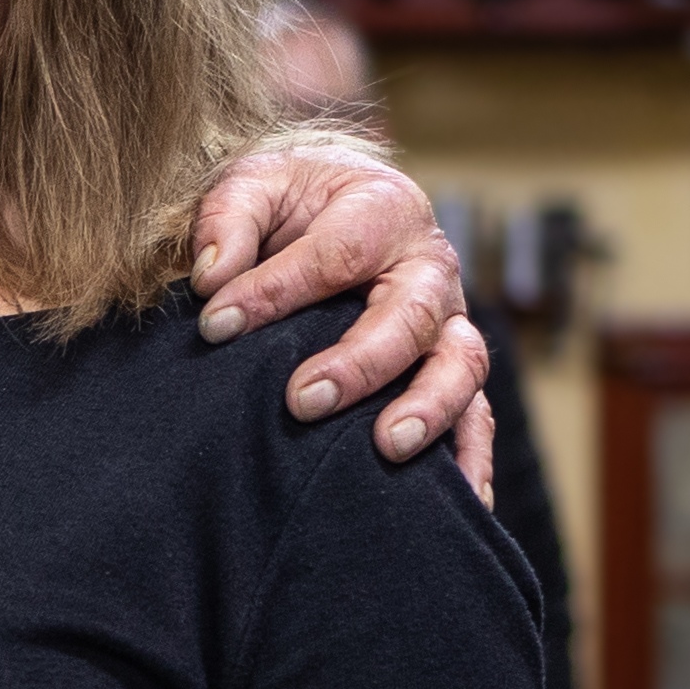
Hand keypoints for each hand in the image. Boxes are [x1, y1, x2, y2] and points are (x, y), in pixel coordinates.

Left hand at [189, 144, 490, 482]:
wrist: (338, 206)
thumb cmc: (292, 202)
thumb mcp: (253, 185)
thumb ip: (228, 221)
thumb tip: (212, 278)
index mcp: (383, 209)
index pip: (336, 255)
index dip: (275, 292)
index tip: (216, 325)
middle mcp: (429, 267)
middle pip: (412, 315)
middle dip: (361, 363)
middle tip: (302, 401)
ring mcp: (449, 322)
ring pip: (460, 364)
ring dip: (429, 409)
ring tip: (387, 448)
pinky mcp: (451, 370)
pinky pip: (477, 415)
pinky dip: (472, 458)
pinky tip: (461, 503)